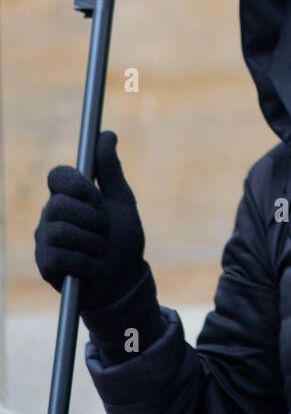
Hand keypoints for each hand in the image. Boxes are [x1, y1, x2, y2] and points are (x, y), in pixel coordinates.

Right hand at [35, 131, 146, 311]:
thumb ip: (110, 170)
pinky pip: (60, 256)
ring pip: (60, 231)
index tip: (95, 196)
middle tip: (104, 230)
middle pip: (58, 204)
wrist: (123, 280)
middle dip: (91, 219)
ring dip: (92, 243)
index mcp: (69, 196)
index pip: (57, 175)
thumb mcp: (122, 201)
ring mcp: (45, 239)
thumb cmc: (122, 238)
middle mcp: (51, 214)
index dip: (76, 185)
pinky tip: (95, 267)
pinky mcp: (45, 264)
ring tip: (101, 250)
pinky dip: (86, 263)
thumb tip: (107, 134)